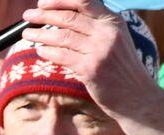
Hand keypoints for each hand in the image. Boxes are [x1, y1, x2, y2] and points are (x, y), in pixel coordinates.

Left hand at [21, 0, 155, 116]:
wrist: (136, 95)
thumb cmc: (122, 68)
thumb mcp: (115, 39)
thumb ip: (95, 26)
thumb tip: (64, 17)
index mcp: (113, 21)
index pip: (83, 1)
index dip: (59, 0)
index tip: (42, 2)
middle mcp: (107, 32)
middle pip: (68, 18)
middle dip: (43, 15)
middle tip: (27, 16)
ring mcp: (99, 50)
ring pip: (61, 36)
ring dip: (40, 34)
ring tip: (27, 33)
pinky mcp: (90, 69)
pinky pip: (62, 56)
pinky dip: (47, 52)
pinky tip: (40, 51)